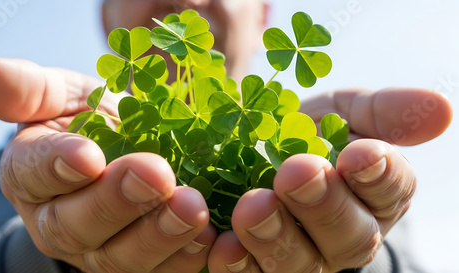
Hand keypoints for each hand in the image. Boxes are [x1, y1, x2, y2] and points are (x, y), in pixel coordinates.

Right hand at [0, 58, 216, 271]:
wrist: (130, 148)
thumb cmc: (89, 121)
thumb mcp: (63, 96)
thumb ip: (30, 90)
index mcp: (32, 176)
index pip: (33, 174)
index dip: (58, 165)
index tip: (88, 154)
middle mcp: (60, 222)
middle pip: (78, 224)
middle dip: (118, 201)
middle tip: (156, 174)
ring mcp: (101, 249)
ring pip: (122, 256)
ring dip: (159, 234)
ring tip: (191, 207)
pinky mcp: (142, 261)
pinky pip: (161, 270)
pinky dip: (186, 255)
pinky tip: (210, 236)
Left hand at [207, 89, 452, 271]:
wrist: (251, 145)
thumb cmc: (306, 131)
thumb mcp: (342, 111)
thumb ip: (382, 112)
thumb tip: (442, 108)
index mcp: (373, 197)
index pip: (389, 192)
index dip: (379, 176)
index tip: (361, 152)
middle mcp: (341, 237)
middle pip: (347, 238)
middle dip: (324, 206)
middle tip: (298, 172)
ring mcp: (298, 257)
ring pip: (297, 264)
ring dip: (275, 237)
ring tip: (253, 205)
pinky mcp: (253, 266)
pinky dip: (234, 263)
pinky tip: (220, 244)